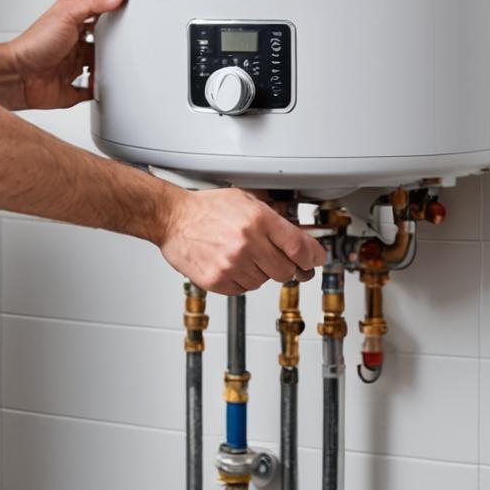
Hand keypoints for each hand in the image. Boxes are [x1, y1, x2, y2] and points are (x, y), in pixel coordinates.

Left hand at [7, 0, 128, 110]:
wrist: (17, 76)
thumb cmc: (34, 44)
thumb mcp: (66, 13)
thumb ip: (94, 2)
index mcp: (72, 24)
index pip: (97, 16)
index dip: (112, 13)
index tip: (129, 12)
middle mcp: (72, 45)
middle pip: (100, 43)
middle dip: (114, 43)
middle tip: (130, 42)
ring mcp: (71, 68)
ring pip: (98, 67)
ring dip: (109, 67)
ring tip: (123, 65)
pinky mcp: (70, 90)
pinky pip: (90, 91)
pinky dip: (100, 90)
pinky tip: (108, 87)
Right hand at [158, 188, 325, 294]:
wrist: (173, 219)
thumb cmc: (207, 208)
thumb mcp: (245, 200)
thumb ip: (273, 218)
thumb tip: (300, 238)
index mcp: (258, 219)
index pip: (299, 247)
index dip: (313, 256)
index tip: (316, 259)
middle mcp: (247, 243)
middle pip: (286, 270)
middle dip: (286, 265)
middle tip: (275, 257)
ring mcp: (232, 264)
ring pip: (265, 281)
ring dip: (260, 271)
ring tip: (242, 254)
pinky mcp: (219, 281)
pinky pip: (244, 289)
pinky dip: (242, 279)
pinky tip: (230, 262)